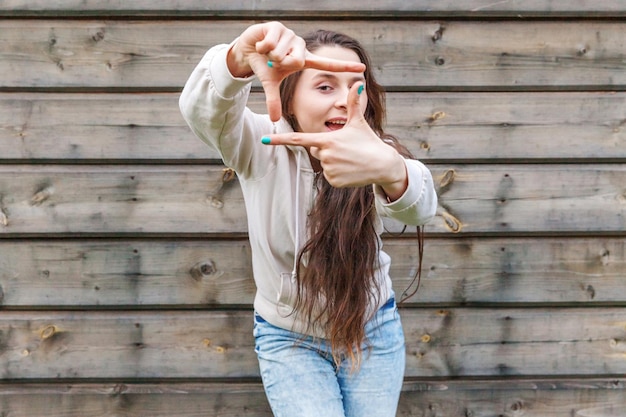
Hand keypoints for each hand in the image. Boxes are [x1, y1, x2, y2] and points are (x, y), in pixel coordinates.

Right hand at [227, 22, 365, 121]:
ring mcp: (291, 35)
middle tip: (273, 62)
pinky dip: (263, 47)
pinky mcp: (278, 26)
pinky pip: (272, 42)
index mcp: (303, 60)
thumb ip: (274, 101)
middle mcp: (300, 46)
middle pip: (296, 60)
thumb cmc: (264, 66)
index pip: (327, 65)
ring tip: (267, 52)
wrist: (247, 49)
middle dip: (280, 63)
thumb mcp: (270, 84)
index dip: (344, 67)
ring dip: (270, 55)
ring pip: (282, 52)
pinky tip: (261, 44)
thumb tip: (275, 120)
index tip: (362, 68)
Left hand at [262, 82, 408, 199]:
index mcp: (328, 139)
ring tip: (350, 159)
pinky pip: (330, 176)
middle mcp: (326, 155)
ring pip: (324, 163)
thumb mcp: (359, 122)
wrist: (383, 165)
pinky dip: (339, 173)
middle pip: (317, 150)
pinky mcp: (334, 181)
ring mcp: (330, 170)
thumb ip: (353, 103)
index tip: (264, 140)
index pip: (298, 139)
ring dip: (334, 161)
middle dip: (328, 148)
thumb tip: (358, 83)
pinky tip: (351, 169)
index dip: (279, 139)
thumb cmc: (369, 141)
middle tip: (345, 148)